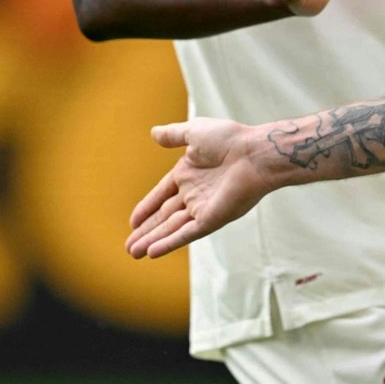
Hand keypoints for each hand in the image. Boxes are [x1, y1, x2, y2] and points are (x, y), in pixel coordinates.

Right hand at [125, 118, 279, 257]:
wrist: (256, 153)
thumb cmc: (230, 139)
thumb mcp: (195, 132)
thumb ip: (174, 135)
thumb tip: (153, 133)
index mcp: (188, 173)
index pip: (162, 195)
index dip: (147, 207)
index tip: (133, 222)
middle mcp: (194, 193)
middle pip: (164, 216)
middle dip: (146, 231)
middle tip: (129, 247)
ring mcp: (202, 207)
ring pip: (171, 228)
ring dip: (152, 240)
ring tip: (133, 253)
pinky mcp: (211, 219)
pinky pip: (186, 233)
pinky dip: (169, 242)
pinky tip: (153, 252)